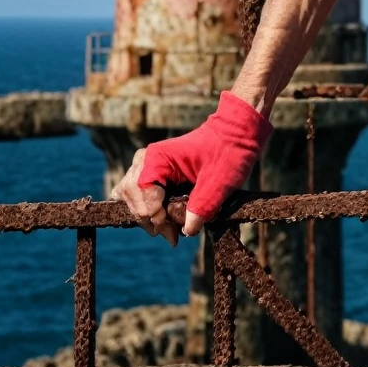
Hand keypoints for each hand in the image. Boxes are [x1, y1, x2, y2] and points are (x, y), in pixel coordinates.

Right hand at [110, 92, 272, 241]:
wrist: (238, 131)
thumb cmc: (230, 150)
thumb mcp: (221, 180)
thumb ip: (203, 205)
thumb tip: (188, 230)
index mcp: (158, 158)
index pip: (143, 197)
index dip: (157, 219)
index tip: (176, 234)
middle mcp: (146, 159)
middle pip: (132, 198)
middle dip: (150, 220)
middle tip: (173, 235)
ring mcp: (148, 164)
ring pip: (129, 196)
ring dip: (144, 214)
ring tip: (165, 228)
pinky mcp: (154, 170)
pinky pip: (136, 192)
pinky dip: (143, 206)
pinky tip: (159, 218)